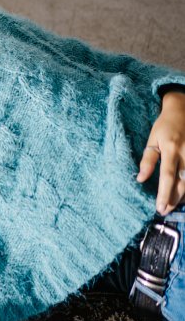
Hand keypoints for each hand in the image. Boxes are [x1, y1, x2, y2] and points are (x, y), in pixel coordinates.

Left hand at [137, 91, 184, 214]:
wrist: (184, 110)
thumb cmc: (165, 125)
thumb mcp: (153, 139)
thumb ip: (147, 159)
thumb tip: (140, 179)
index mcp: (172, 149)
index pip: (167, 176)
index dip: (164, 193)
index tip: (158, 207)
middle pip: (182, 183)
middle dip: (173, 199)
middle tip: (164, 211)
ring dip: (182, 195)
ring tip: (171, 205)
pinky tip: (182, 194)